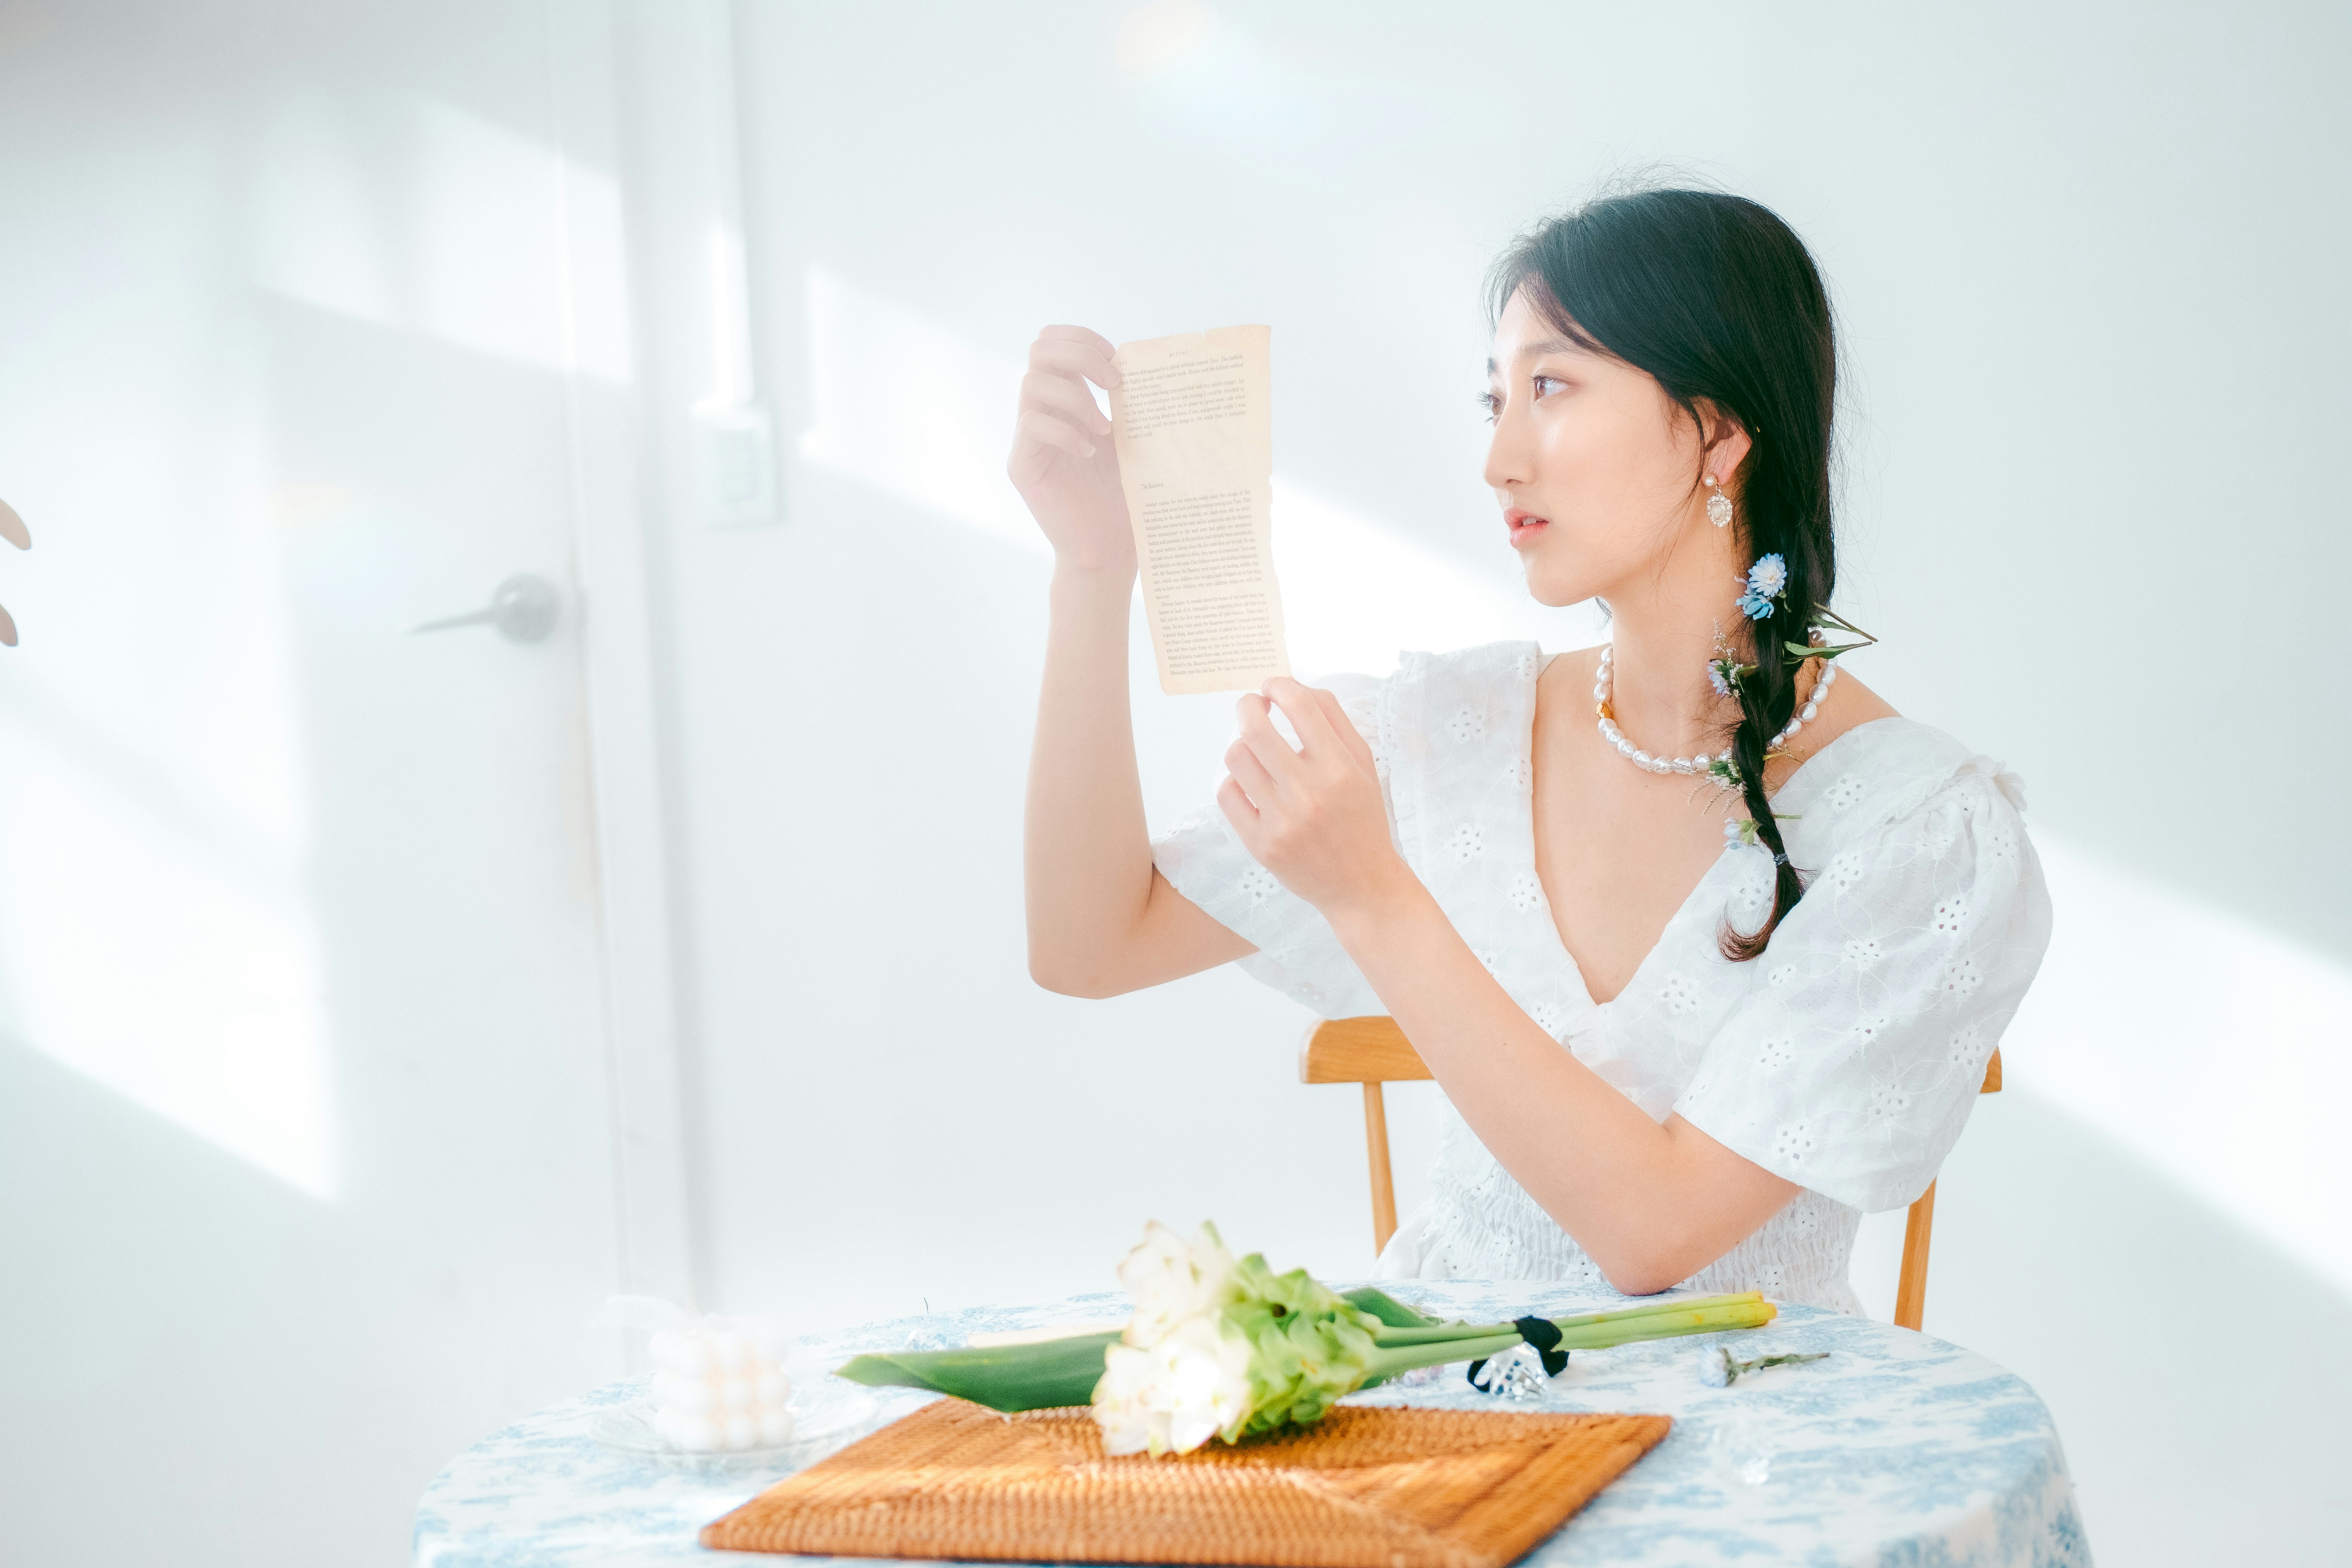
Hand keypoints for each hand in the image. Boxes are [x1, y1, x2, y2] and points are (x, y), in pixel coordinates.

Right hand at [1008, 325, 1133, 574]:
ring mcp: (1028, 437)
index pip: (1054, 342)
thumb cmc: (1124, 494)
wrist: (1111, 546)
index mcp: (1065, 398)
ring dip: (1075, 398)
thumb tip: (1142, 362)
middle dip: (1080, 355)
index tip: (1117, 360)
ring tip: (1104, 429)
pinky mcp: (1022, 464)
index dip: (1082, 338)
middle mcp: (1042, 411)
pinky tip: (1089, 453)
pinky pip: (1032, 425)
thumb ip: (1125, 401)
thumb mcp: (1131, 437)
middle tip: (1113, 383)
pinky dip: (1065, 432)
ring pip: (1032, 383)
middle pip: (1039, 350)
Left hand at [1217, 678, 1417, 918]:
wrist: (1362, 885)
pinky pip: (1227, 795)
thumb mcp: (1364, 765)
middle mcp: (1310, 793)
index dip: (1279, 685)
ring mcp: (1282, 820)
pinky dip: (1234, 781)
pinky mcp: (1261, 844)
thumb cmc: (1362, 818)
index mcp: (1341, 768)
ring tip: (1255, 751)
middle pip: (1255, 728)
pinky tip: (1249, 783)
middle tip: (1253, 707)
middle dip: (1247, 706)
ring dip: (1241, 745)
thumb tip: (1295, 687)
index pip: (1300, 706)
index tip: (1273, 687)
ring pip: (1236, 758)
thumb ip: (1335, 721)